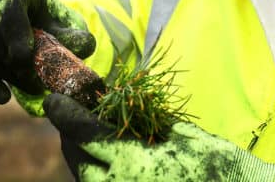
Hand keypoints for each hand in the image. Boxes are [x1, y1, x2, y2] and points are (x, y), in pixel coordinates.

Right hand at [0, 0, 94, 103]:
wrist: (38, 29)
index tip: (26, 56)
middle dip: (11, 58)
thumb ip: (76, 36)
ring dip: (3, 71)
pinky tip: (3, 97)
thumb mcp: (69, 28)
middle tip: (35, 79)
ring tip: (32, 86)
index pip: (8, 2)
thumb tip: (85, 46)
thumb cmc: (55, 26)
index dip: (14, 30)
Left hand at [43, 93, 274, 181]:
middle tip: (73, 116)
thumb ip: (149, 125)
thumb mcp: (184, 138)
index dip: (66, 114)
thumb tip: (126, 111)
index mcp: (131, 164)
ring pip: (85, 179)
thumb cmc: (220, 168)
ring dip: (82, 157)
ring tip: (91, 139)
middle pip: (77, 158)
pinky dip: (99, 174)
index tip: (54, 100)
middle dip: (71, 136)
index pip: (84, 133)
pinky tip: (110, 163)